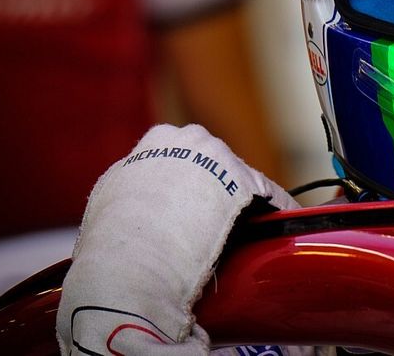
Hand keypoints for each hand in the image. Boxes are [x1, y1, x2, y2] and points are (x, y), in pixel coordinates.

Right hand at [56, 124, 297, 353]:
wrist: (135, 253)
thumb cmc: (113, 232)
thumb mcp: (109, 193)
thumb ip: (129, 181)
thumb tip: (134, 190)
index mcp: (159, 139)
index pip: (181, 154)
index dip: (186, 180)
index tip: (187, 201)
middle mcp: (196, 141)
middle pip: (215, 164)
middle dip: (217, 188)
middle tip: (214, 222)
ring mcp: (224, 160)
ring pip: (243, 179)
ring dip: (248, 201)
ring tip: (251, 229)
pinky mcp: (250, 184)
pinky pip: (271, 197)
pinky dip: (279, 211)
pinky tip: (283, 224)